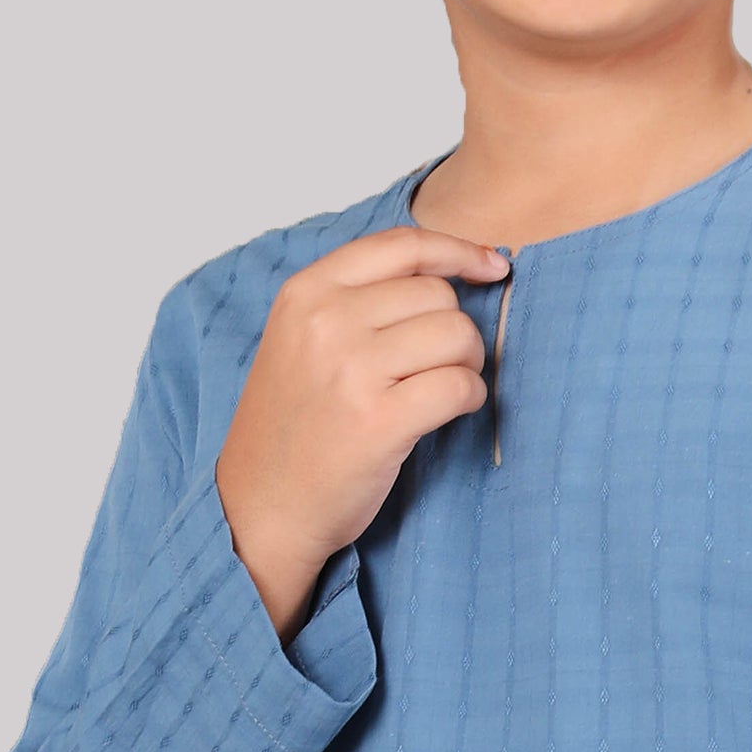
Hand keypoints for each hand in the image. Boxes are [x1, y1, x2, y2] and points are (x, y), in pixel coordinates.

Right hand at [215, 224, 510, 637]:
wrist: (259, 506)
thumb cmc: (292, 425)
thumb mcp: (301, 339)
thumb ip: (357, 299)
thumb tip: (451, 273)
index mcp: (306, 292)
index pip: (403, 244)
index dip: (458, 251)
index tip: (492, 265)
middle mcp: (326, 322)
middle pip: (438, 295)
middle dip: (454, 329)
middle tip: (435, 366)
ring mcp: (351, 370)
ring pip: (458, 335)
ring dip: (465, 365)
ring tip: (435, 391)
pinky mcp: (380, 421)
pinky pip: (461, 387)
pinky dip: (469, 399)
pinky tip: (445, 414)